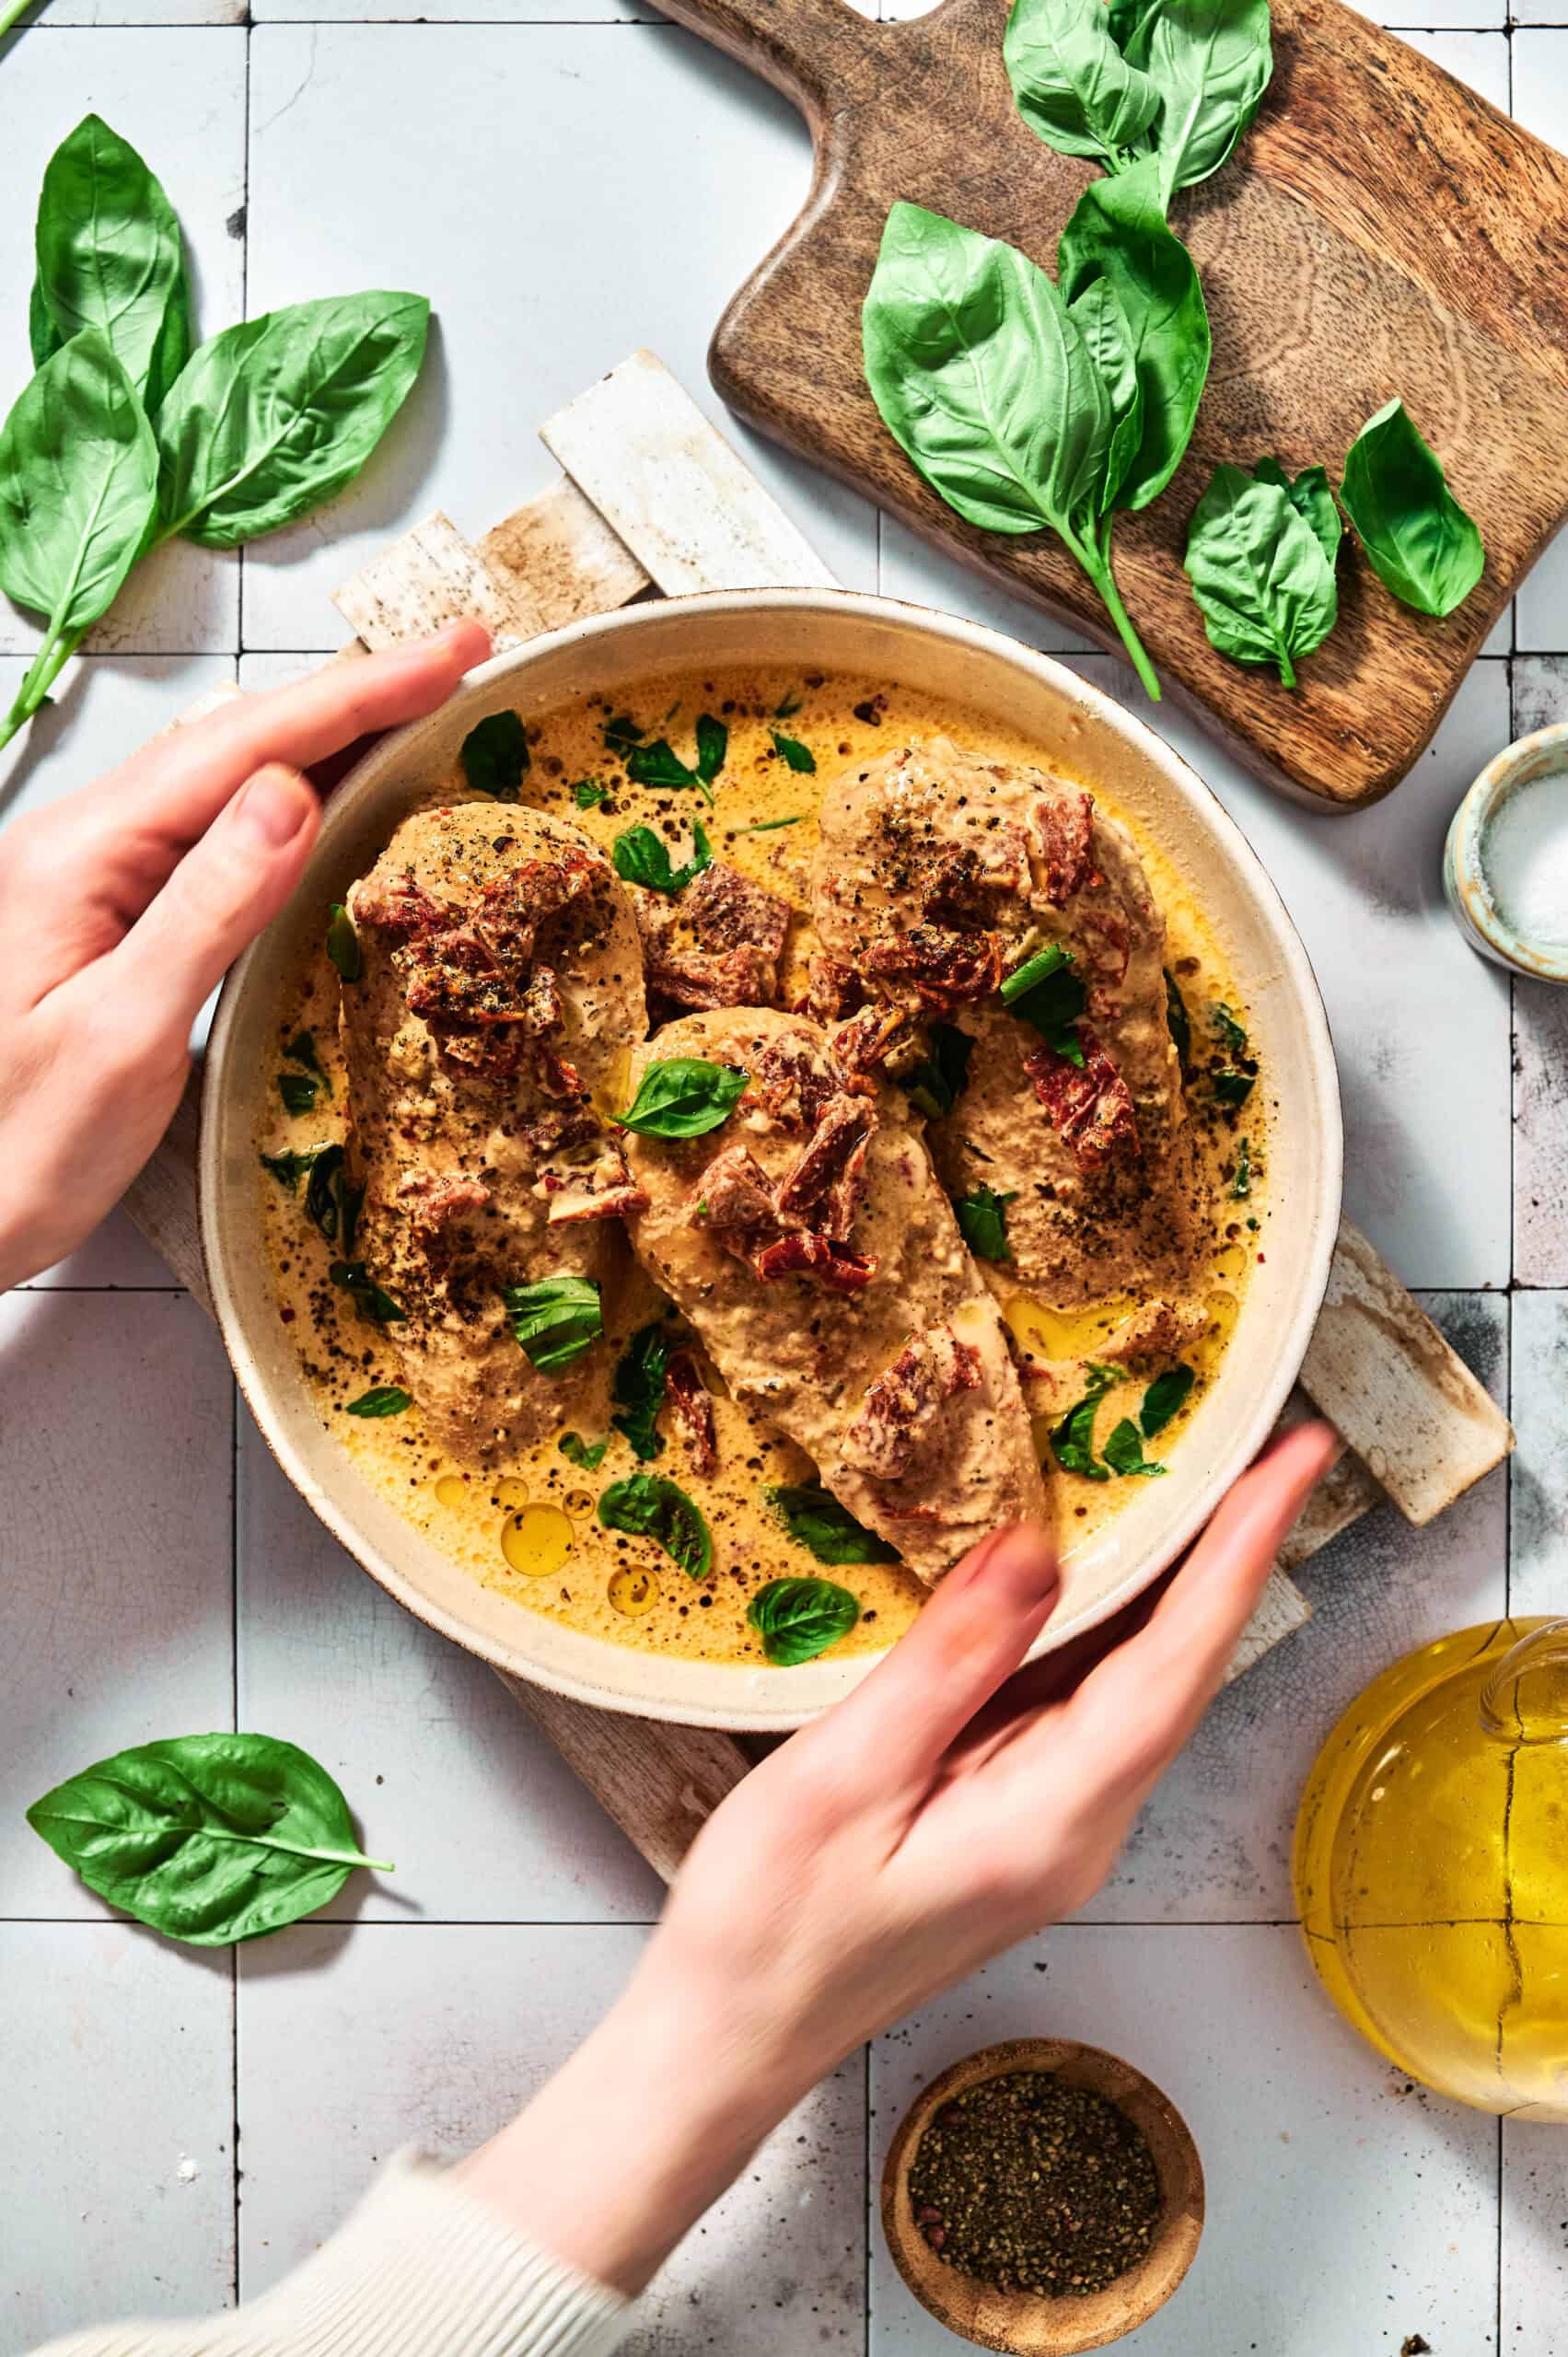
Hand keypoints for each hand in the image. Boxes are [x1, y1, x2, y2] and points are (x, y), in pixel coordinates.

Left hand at [0, 618, 490, 1287]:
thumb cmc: (18, 1147)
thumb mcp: (122, 1035)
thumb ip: (209, 909)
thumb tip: (293, 796)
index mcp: (80, 854)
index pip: (242, 748)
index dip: (355, 695)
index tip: (452, 657)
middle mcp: (83, 846)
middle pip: (238, 742)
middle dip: (354, 695)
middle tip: (460, 661)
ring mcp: (95, 879)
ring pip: (228, 780)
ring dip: (327, 738)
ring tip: (418, 708)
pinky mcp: (111, 919)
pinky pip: (215, 834)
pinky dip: (292, 800)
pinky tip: (332, 800)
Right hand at [466, 1417, 1340, 2292]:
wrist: (729, 2038)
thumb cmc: (769, 1929)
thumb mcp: (843, 1778)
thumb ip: (948, 1664)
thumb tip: (1036, 1551)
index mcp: (1050, 1823)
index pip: (1172, 1667)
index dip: (1238, 1557)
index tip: (1290, 1465)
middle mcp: (1079, 1829)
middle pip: (1176, 1670)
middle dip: (1229, 1552)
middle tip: (1268, 1444)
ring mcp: (1054, 1829)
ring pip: (1135, 1685)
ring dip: (1175, 1584)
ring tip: (1205, 1481)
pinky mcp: (1016, 1819)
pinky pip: (1081, 1704)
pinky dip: (1105, 1626)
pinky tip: (1098, 1570)